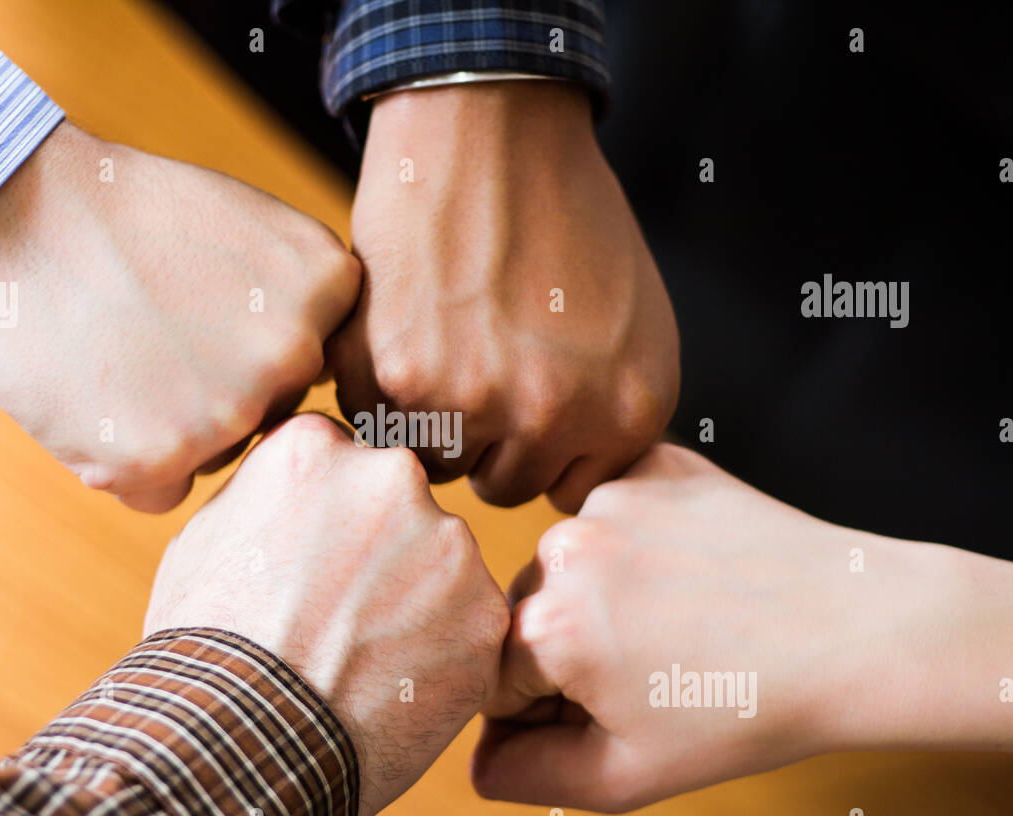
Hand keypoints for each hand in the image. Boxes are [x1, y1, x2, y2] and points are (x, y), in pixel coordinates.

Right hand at [0, 121, 360, 512]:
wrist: (8, 212)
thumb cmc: (123, 211)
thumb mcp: (250, 223)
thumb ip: (301, 295)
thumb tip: (326, 367)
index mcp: (328, 286)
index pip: (312, 356)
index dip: (252, 342)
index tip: (202, 307)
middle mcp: (294, 354)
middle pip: (270, 409)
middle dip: (218, 388)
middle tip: (152, 333)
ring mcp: (231, 411)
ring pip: (218, 452)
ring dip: (173, 427)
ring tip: (116, 352)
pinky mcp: (161, 459)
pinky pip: (163, 490)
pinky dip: (128, 462)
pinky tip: (94, 400)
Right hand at [145, 414, 509, 815]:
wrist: (239, 743)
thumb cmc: (204, 650)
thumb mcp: (205, 540)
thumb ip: (266, 496)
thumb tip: (296, 498)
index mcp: (315, 447)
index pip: (342, 463)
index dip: (326, 522)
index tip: (310, 568)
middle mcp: (391, 475)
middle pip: (399, 505)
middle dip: (379, 552)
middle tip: (337, 619)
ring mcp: (447, 543)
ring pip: (443, 564)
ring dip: (417, 602)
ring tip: (361, 663)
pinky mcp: (486, 612)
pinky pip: (472, 625)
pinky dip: (445, 656)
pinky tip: (394, 690)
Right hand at [330, 82, 678, 511]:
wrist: (494, 128)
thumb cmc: (567, 217)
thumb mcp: (635, 326)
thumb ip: (612, 414)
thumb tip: (568, 482)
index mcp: (629, 411)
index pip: (568, 489)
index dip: (540, 449)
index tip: (523, 402)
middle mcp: (556, 416)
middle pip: (502, 485)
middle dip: (485, 437)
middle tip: (475, 358)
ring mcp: (477, 402)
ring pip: (438, 463)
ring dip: (430, 418)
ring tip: (441, 339)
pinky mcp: (401, 376)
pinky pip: (378, 421)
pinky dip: (376, 383)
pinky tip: (402, 323)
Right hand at [472, 444, 1012, 812]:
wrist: (859, 632)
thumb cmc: (750, 709)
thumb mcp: (626, 776)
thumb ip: (524, 776)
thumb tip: (478, 757)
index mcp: (546, 627)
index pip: (494, 679)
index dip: (542, 711)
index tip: (608, 714)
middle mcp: (564, 549)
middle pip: (528, 614)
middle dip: (571, 648)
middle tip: (655, 673)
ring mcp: (611, 498)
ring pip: (572, 562)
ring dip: (605, 593)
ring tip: (683, 622)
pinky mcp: (652, 465)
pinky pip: (616, 511)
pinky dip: (641, 542)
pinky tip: (693, 574)